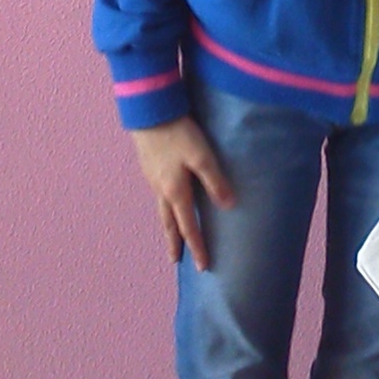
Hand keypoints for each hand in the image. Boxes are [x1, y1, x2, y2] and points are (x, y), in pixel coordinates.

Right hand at [130, 117, 236, 269]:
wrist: (149, 112)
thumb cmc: (178, 133)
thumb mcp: (202, 156)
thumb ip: (215, 181)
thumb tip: (229, 206)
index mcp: (176, 191)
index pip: (188, 226)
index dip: (197, 247)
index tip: (203, 266)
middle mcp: (162, 190)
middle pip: (169, 223)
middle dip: (174, 243)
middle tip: (175, 260)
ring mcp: (153, 179)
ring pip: (161, 210)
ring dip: (167, 227)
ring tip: (171, 236)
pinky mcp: (149, 167)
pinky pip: (158, 196)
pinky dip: (163, 208)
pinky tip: (167, 201)